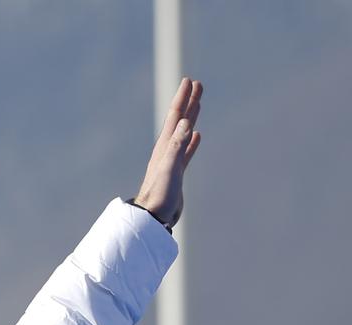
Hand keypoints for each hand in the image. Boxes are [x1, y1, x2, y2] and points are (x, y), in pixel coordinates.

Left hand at [134, 77, 201, 229]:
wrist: (153, 216)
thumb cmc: (159, 194)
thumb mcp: (169, 167)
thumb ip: (177, 145)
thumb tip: (184, 121)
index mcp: (164, 146)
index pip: (175, 116)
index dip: (183, 98)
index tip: (190, 80)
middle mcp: (167, 150)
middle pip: (179, 119)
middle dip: (188, 102)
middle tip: (197, 84)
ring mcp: (171, 160)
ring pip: (183, 132)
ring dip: (191, 117)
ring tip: (198, 104)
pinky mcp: (176, 173)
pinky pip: (186, 151)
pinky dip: (191, 141)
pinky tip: (197, 136)